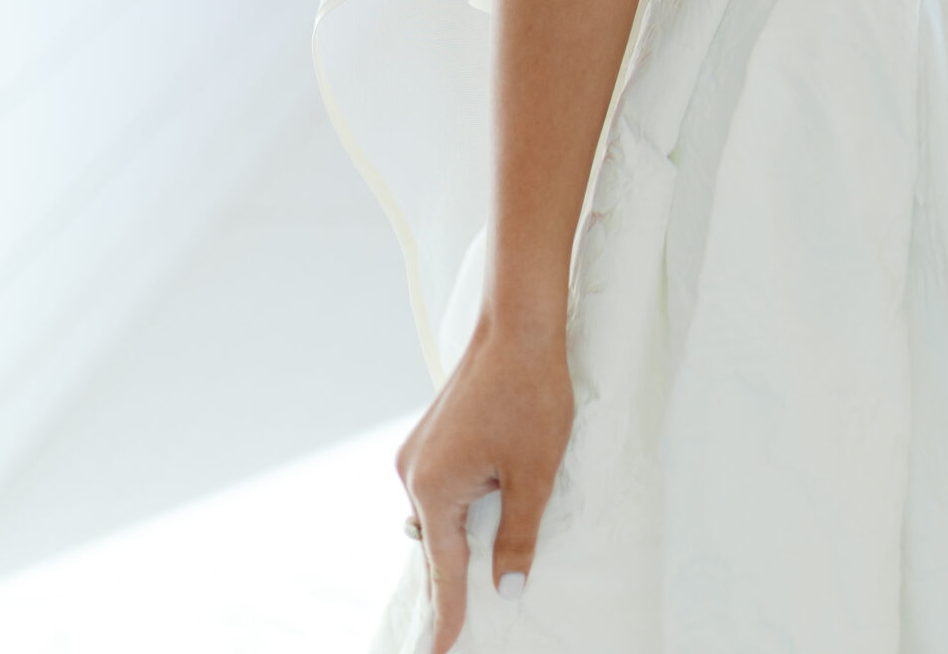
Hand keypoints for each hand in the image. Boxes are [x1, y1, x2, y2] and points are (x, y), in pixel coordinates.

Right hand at [397, 315, 574, 652]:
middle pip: (434, 544)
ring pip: (436, 515)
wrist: (519, 326)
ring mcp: (417, 451)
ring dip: (455, 540)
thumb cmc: (530, 396)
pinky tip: (478, 517)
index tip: (440, 650)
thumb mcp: (534, 476)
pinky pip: (438, 488)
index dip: (447, 613)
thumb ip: (518, 538)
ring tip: (475, 575)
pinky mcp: (429, 435)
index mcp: (434, 489)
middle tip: (456, 626)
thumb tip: (507, 589)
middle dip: (448, 582)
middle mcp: (414, 472)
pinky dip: (455, 510)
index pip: (443, 569)